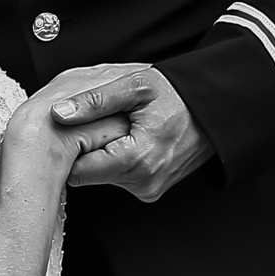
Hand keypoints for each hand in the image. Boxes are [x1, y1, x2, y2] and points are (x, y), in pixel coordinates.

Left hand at [53, 68, 214, 201]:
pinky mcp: (151, 189)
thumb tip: (60, 113)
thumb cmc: (179, 95)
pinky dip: (118, 160)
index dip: (70, 147)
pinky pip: (121, 177)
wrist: (214, 108)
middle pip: (89, 175)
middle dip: (87, 149)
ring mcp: (149, 189)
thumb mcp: (135, 86)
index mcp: (137, 160)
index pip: (78, 171)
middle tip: (97, 123)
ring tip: (117, 128)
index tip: (71, 129)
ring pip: (103, 177)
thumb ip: (95, 101)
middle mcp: (143, 182)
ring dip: (103, 154)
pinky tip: (128, 139)